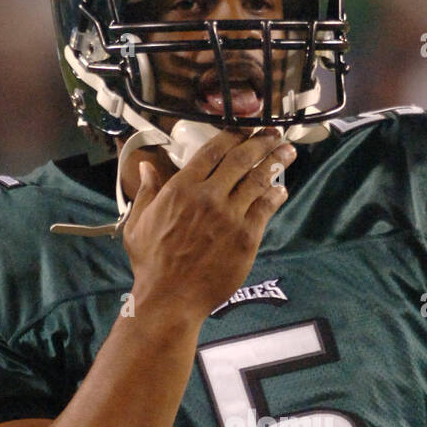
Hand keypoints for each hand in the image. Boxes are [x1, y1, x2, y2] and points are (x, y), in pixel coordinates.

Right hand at [119, 128, 295, 320]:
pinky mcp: (246, 237)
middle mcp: (208, 196)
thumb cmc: (152, 263)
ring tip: (287, 152)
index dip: (233, 135)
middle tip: (274, 134)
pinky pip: (265, 209)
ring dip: (275, 163)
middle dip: (261, 142)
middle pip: (241, 159)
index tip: (246, 129)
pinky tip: (281, 190)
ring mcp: (230, 216)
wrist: (170, 298)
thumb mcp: (139, 222)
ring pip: (257, 180)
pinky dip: (274, 196)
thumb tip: (147, 167)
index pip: (213, 150)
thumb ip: (147, 191)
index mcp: (181, 188)